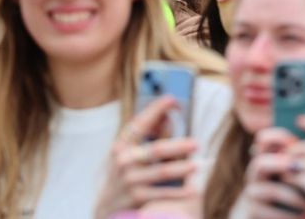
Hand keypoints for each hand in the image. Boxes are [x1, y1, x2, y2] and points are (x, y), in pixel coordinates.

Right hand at [94, 96, 200, 218]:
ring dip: (181, 168)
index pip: (139, 123)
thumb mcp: (129, 152)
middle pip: (155, 150)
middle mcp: (124, 160)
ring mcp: (130, 180)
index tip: (172, 99)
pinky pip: (162, 194)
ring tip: (197, 165)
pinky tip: (192, 189)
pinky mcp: (136, 198)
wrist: (107, 206)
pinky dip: (178, 192)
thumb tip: (169, 117)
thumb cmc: (124, 172)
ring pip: (161, 172)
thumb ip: (147, 136)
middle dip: (177, 145)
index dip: (155, 110)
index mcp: (122, 144)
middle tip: (196, 143)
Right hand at [244, 128, 304, 218]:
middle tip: (296, 168)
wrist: (281, 217)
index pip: (263, 139)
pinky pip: (268, 212)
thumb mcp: (298, 172)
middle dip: (278, 163)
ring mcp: (253, 194)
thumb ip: (302, 158)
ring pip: (266, 190)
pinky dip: (289, 215)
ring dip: (290, 196)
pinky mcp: (254, 211)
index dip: (277, 136)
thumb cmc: (297, 192)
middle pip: (258, 162)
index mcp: (268, 158)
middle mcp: (257, 175)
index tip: (294, 142)